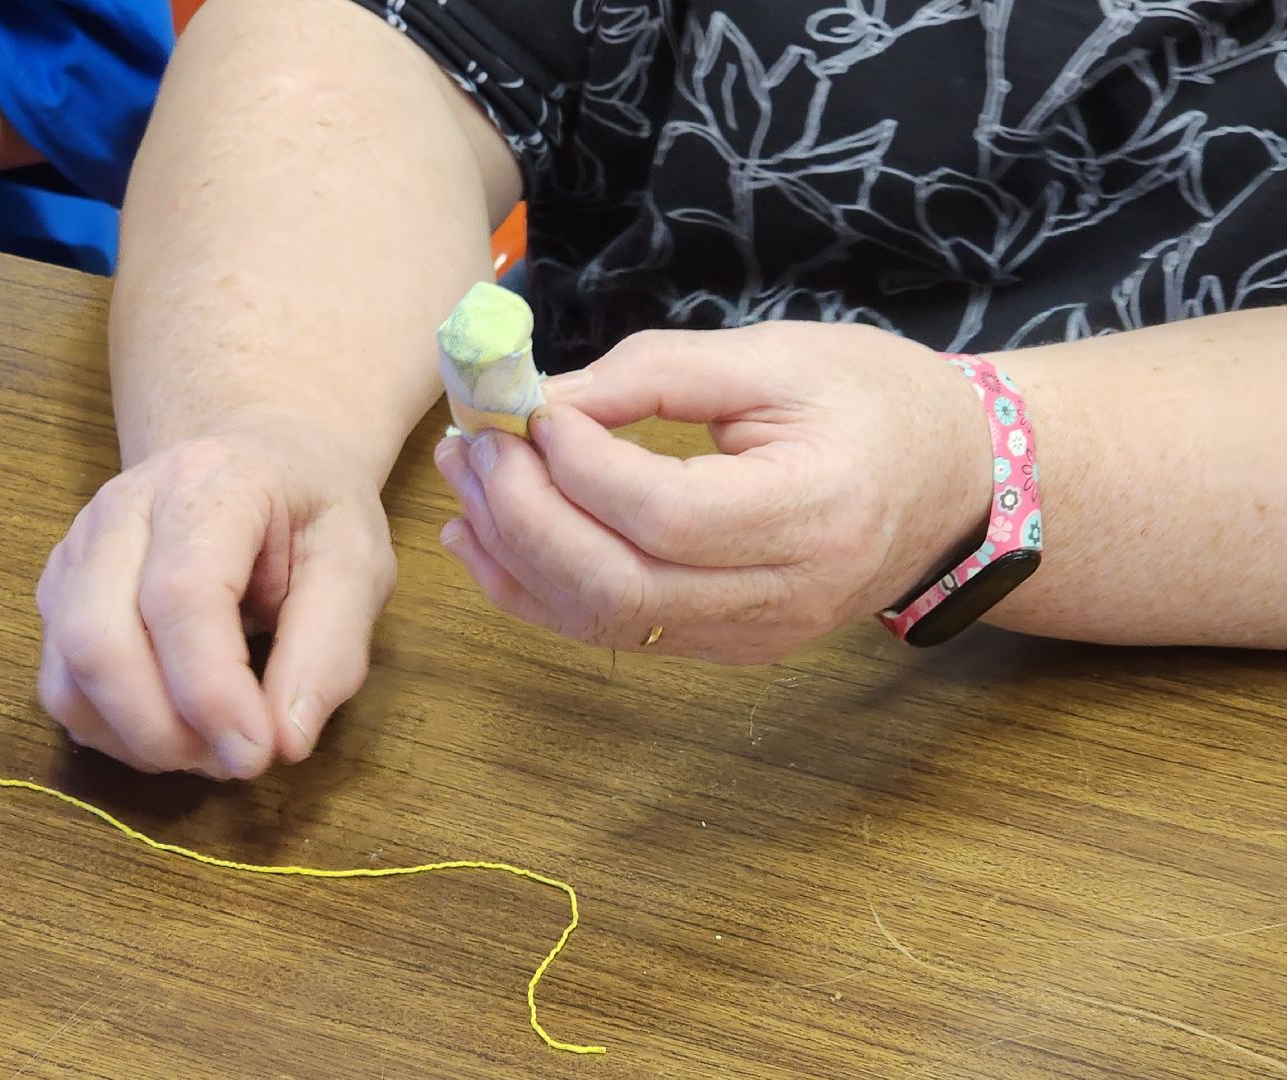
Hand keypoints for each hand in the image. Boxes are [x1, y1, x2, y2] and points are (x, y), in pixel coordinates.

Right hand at [35, 422, 395, 778]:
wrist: (261, 462)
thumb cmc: (312, 511)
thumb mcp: (357, 563)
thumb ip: (329, 650)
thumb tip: (286, 743)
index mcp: (206, 484)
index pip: (181, 595)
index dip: (212, 691)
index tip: (259, 754)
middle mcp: (121, 510)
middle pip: (98, 638)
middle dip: (165, 729)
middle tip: (238, 761)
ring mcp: (77, 552)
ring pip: (68, 671)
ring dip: (139, 739)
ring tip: (215, 750)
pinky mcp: (60, 595)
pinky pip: (61, 686)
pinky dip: (114, 733)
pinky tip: (177, 732)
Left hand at [433, 322, 991, 662]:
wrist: (950, 484)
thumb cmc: (875, 401)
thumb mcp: (777, 356)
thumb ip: (658, 373)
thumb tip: (548, 399)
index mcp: (817, 510)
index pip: (668, 512)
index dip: (582, 463)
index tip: (537, 405)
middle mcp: (785, 595)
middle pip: (621, 586)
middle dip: (526, 514)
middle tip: (477, 445)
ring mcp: (753, 635)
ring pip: (604, 621)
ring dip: (516, 553)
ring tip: (468, 480)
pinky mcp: (724, 645)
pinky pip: (613, 632)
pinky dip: (536, 591)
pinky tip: (485, 540)